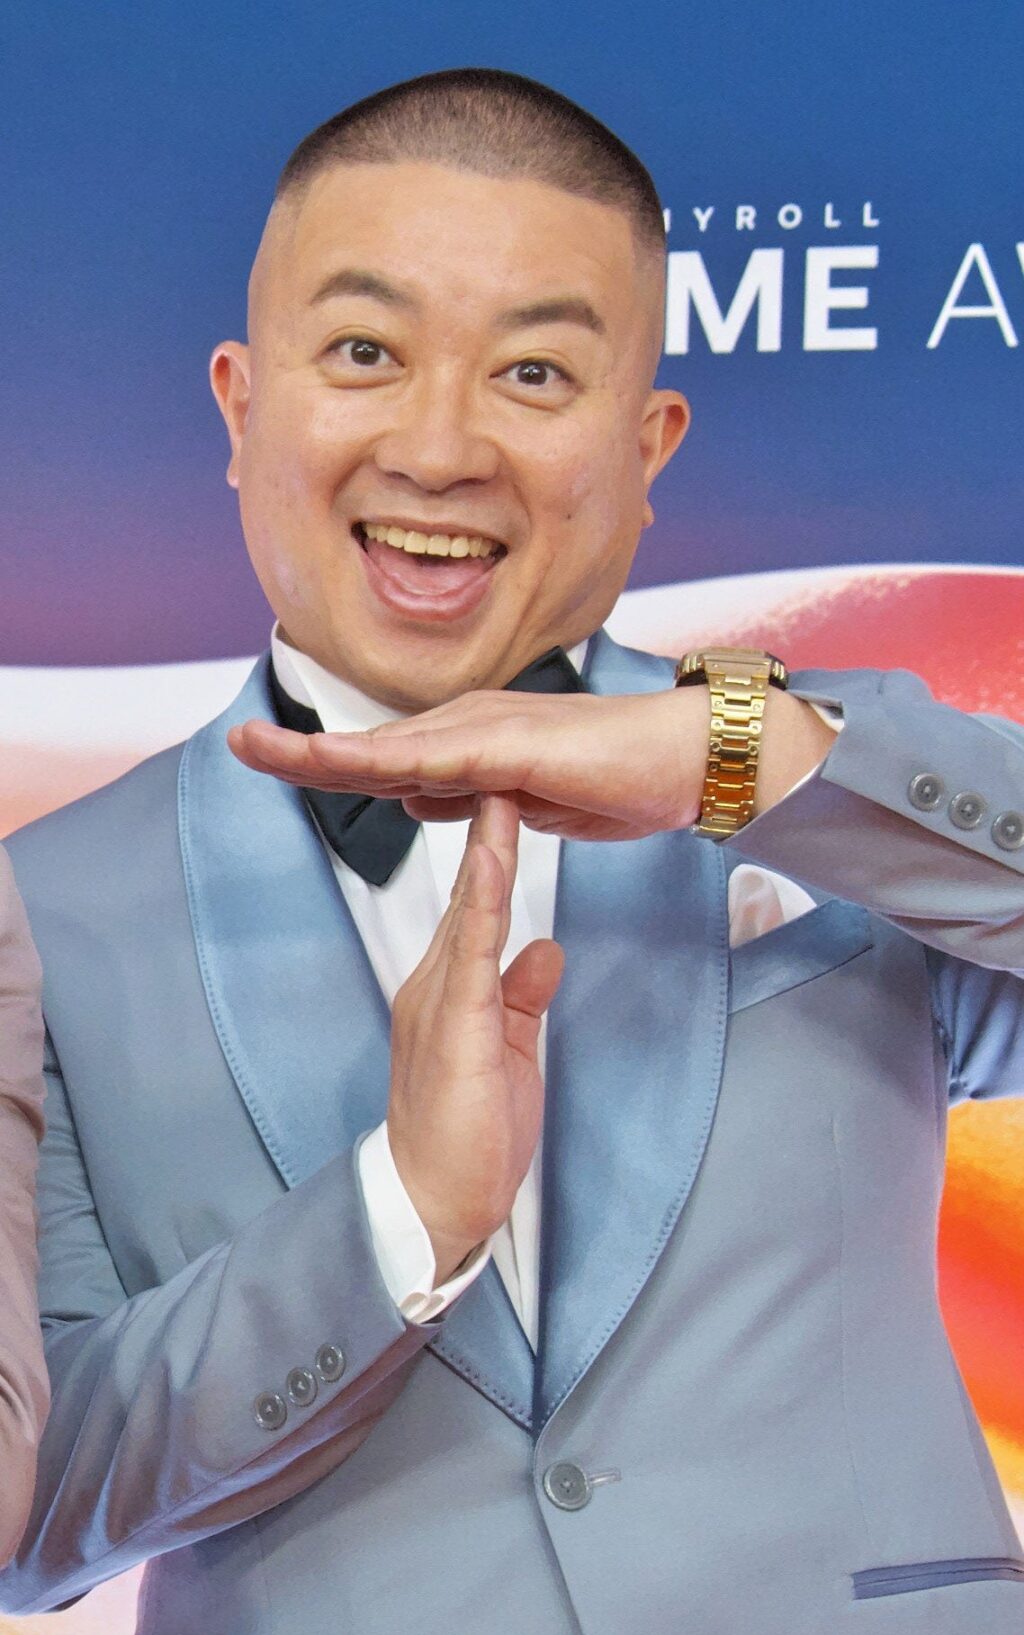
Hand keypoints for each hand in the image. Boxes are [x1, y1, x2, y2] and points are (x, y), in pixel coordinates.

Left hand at [229, 684, 834, 839]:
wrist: (683, 762)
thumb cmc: (617, 781)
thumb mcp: (526, 806)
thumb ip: (470, 801)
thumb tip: (415, 801)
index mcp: (469, 748)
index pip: (383, 761)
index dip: (325, 761)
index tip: (272, 758)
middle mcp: (468, 728)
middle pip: (369, 745)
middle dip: (301, 748)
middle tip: (237, 744)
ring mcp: (487, 730)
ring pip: (387, 744)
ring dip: (320, 748)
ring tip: (259, 746)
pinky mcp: (512, 744)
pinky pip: (435, 754)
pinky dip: (380, 757)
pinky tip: (336, 760)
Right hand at [386, 795, 563, 1281]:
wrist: (436, 1203)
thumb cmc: (469, 1136)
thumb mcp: (509, 1050)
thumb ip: (523, 995)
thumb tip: (545, 948)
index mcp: (449, 988)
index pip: (476, 905)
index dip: (492, 851)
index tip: (510, 798)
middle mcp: (436, 983)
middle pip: (468, 892)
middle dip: (483, 829)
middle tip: (499, 762)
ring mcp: (439, 1000)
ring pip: (466, 909)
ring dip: (484, 846)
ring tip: (498, 787)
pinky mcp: (454, 1024)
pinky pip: (472, 950)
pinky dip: (484, 899)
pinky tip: (494, 858)